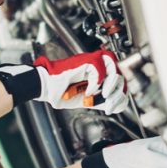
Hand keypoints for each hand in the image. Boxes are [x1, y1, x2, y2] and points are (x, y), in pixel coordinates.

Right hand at [0, 50, 126, 113]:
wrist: (45, 88)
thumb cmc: (60, 93)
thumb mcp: (86, 100)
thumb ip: (101, 101)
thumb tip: (116, 105)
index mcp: (97, 74)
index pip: (119, 77)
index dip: (121, 92)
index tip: (113, 106)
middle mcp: (96, 66)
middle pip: (120, 70)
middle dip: (118, 90)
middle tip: (109, 102)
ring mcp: (89, 61)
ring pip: (112, 64)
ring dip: (110, 83)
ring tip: (102, 95)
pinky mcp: (83, 60)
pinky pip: (98, 67)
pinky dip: (95, 82)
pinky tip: (88, 91)